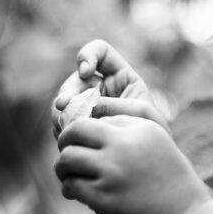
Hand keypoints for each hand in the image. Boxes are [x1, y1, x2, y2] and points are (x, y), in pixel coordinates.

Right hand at [51, 39, 167, 137]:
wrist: (149, 162)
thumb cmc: (152, 132)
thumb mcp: (140, 114)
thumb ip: (114, 105)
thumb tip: (83, 109)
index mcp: (120, 76)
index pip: (100, 51)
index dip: (88, 55)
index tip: (86, 72)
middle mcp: (100, 88)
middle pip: (75, 79)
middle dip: (68, 91)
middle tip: (63, 106)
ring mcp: (86, 106)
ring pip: (63, 101)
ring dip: (62, 113)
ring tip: (69, 128)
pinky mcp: (76, 125)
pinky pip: (60, 122)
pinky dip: (62, 129)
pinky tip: (70, 139)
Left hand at [54, 115, 209, 213]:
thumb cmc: (172, 184)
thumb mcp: (159, 144)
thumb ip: (129, 132)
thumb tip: (90, 123)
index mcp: (141, 128)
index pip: (100, 116)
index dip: (88, 130)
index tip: (86, 142)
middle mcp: (125, 144)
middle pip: (76, 129)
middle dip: (65, 140)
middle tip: (66, 152)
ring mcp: (112, 170)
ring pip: (67, 157)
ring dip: (62, 166)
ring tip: (68, 174)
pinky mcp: (102, 196)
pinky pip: (71, 184)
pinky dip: (69, 188)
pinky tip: (76, 193)